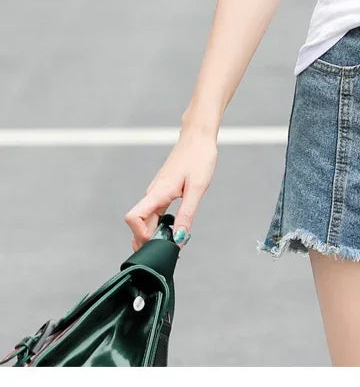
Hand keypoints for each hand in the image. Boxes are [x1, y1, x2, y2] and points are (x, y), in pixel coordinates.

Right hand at [124, 127, 217, 252]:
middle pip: (138, 224)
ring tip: (171, 242)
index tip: (159, 241)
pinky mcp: (162, 192)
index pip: (133, 218)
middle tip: (168, 250)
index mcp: (158, 193)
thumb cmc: (199, 158)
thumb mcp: (197, 188)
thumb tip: (179, 239)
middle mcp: (153, 193)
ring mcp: (156, 193)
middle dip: (148, 240)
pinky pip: (154, 213)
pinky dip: (159, 225)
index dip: (140, 234)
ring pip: (146, 220)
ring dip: (153, 234)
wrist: (198, 137)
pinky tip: (172, 229)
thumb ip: (187, 214)